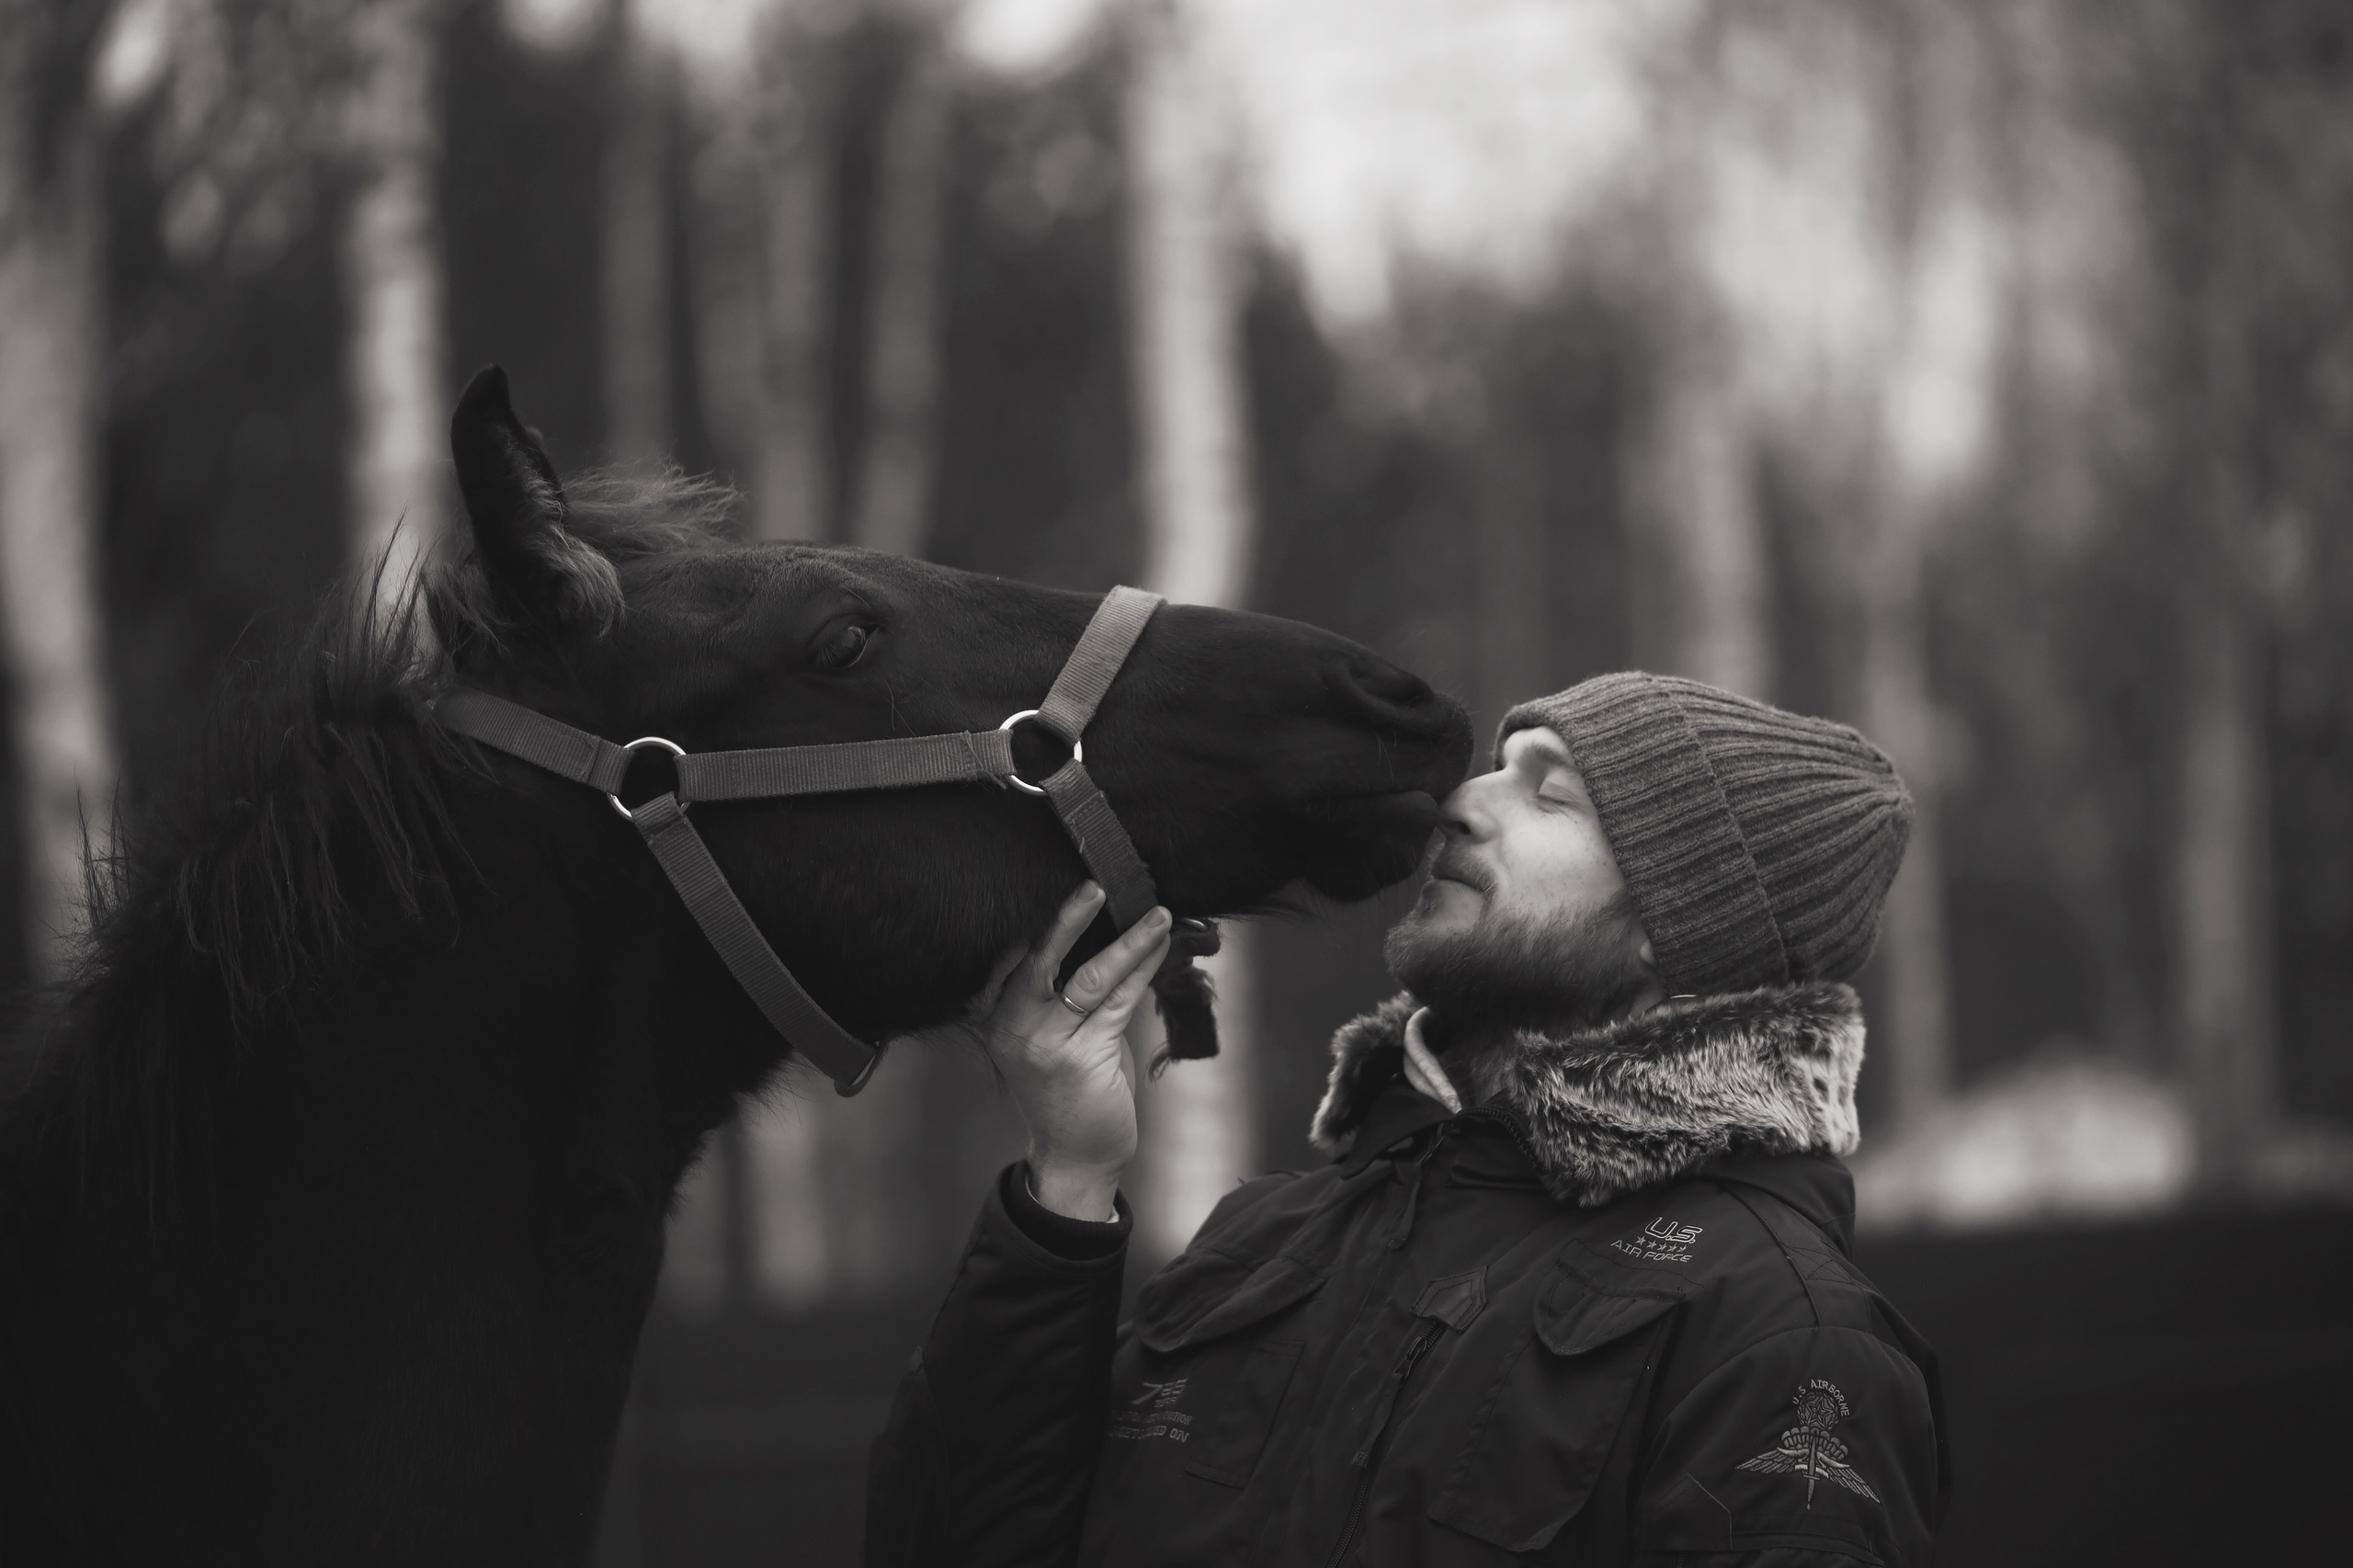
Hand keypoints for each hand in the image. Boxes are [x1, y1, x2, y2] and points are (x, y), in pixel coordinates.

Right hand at [978, 883, 1170, 1220]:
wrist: (1075, 1155)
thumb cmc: (1068, 1092)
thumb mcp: (1048, 1039)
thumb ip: (1059, 995)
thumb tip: (1101, 937)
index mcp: (998, 1019)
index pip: (1017, 958)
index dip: (1044, 922)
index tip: (1075, 889)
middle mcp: (1015, 1029)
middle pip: (1042, 960)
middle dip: (1071, 919)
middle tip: (1097, 884)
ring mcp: (1047, 1045)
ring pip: (1090, 977)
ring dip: (1128, 941)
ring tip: (1156, 914)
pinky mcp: (1084, 1058)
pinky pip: (1118, 1001)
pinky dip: (1142, 970)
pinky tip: (1159, 949)